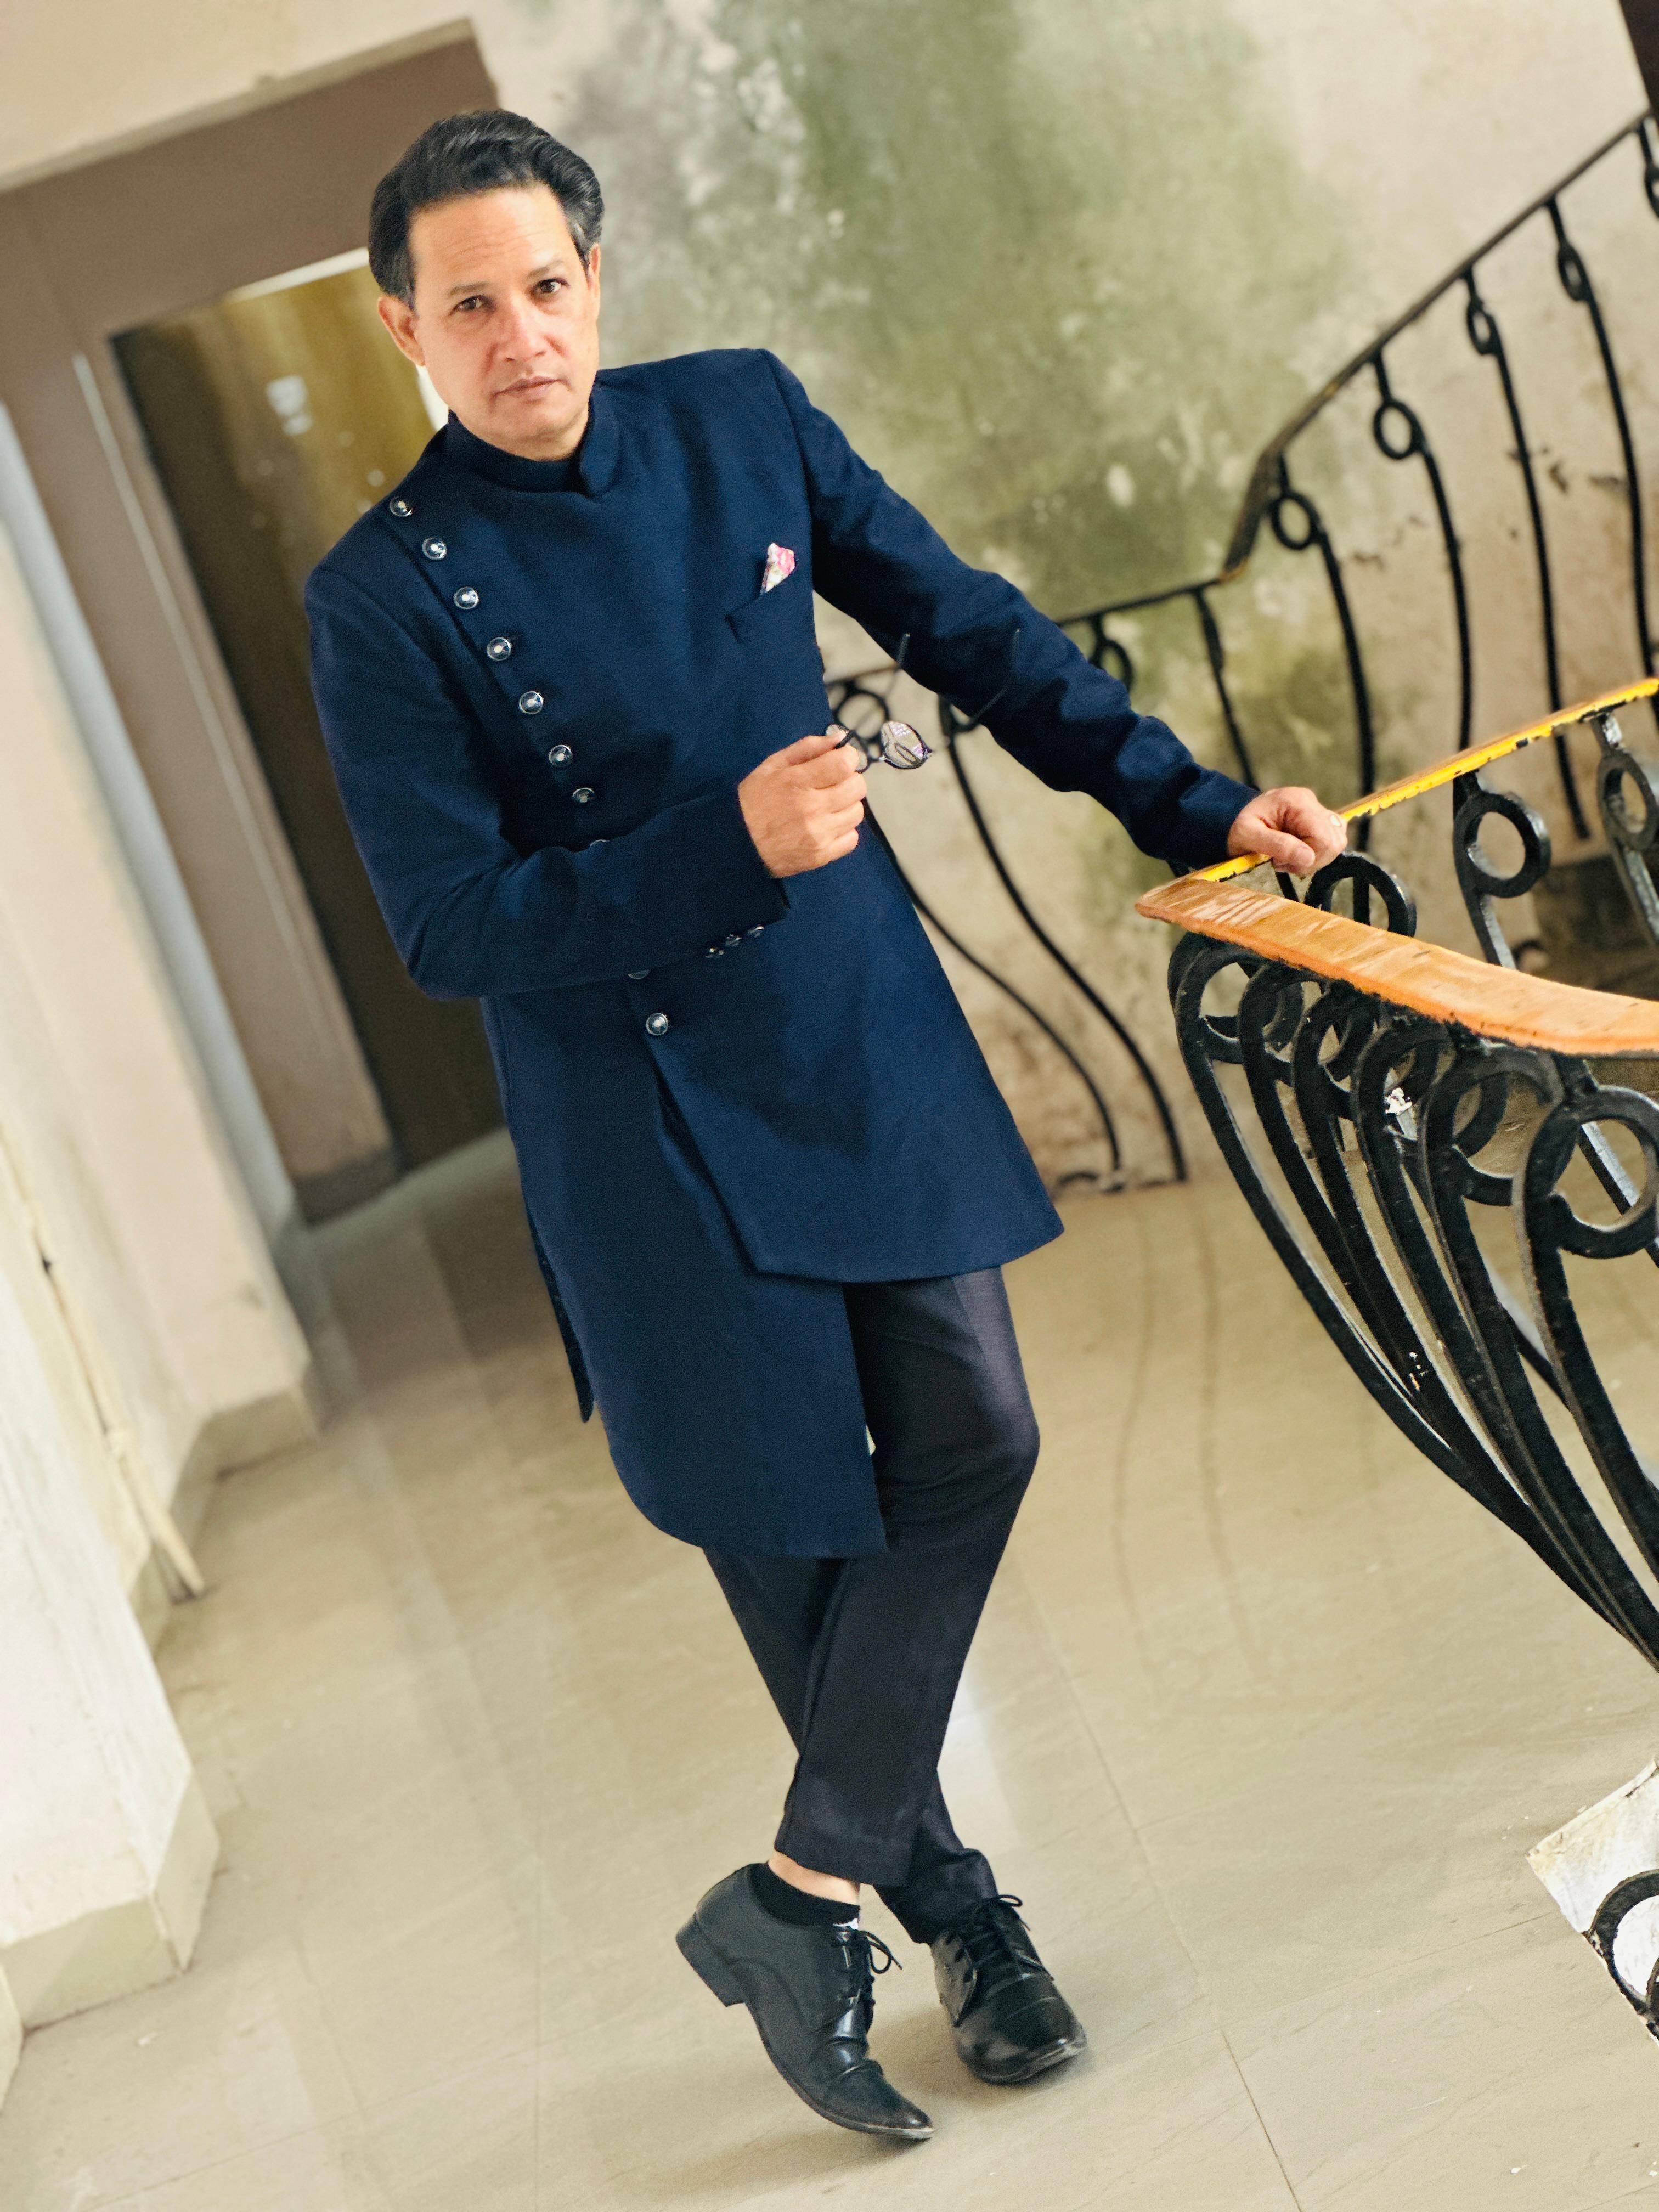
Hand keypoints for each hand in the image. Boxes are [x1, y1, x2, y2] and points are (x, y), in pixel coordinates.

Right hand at [738, 730, 865, 877]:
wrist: (738, 843)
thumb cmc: (754, 801)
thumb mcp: (773, 765)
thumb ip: (808, 748)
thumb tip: (839, 739)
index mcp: (798, 782)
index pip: (845, 764)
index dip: (847, 758)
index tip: (839, 761)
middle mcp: (811, 808)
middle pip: (857, 787)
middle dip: (848, 780)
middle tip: (832, 784)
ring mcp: (818, 834)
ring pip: (857, 812)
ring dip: (846, 805)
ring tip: (827, 806)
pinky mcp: (822, 855)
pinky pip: (852, 838)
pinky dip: (843, 830)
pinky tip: (826, 826)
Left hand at [1226, 786, 1348, 875]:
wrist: (1234, 821)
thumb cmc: (1238, 827)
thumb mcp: (1248, 836)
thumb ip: (1278, 845)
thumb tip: (1308, 858)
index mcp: (1296, 801)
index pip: (1323, 836)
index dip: (1309, 856)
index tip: (1282, 862)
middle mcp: (1311, 802)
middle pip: (1334, 840)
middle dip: (1311, 859)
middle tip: (1283, 861)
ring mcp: (1317, 810)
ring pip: (1337, 842)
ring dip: (1314, 858)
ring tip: (1287, 857)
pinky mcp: (1319, 821)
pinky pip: (1332, 841)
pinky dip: (1317, 853)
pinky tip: (1296, 853)